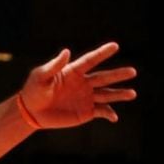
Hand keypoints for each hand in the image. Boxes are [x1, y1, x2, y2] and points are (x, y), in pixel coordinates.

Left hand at [20, 43, 136, 128]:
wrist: (31, 111)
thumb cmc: (33, 90)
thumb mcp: (41, 76)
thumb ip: (54, 65)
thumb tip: (67, 51)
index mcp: (73, 71)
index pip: (91, 60)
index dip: (102, 53)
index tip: (115, 46)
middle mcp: (83, 83)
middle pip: (104, 77)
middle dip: (118, 75)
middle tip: (133, 72)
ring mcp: (86, 97)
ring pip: (106, 94)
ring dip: (119, 94)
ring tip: (132, 93)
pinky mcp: (85, 111)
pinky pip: (101, 111)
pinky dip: (108, 114)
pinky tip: (114, 117)